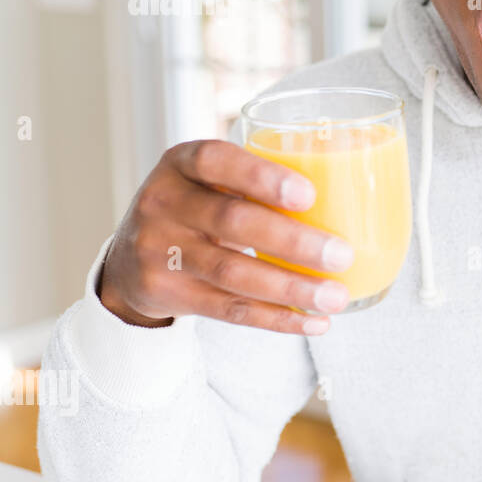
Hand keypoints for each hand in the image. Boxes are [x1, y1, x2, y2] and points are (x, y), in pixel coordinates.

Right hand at [97, 140, 356, 334]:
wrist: (129, 260)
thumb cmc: (197, 209)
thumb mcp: (210, 182)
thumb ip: (257, 184)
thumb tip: (352, 201)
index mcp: (181, 163)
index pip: (215, 160)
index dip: (261, 177)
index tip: (309, 194)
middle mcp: (163, 202)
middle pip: (232, 222)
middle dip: (293, 242)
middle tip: (342, 255)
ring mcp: (159, 250)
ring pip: (233, 273)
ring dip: (292, 289)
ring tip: (336, 297)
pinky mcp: (167, 293)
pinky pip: (228, 310)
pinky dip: (276, 319)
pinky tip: (312, 322)